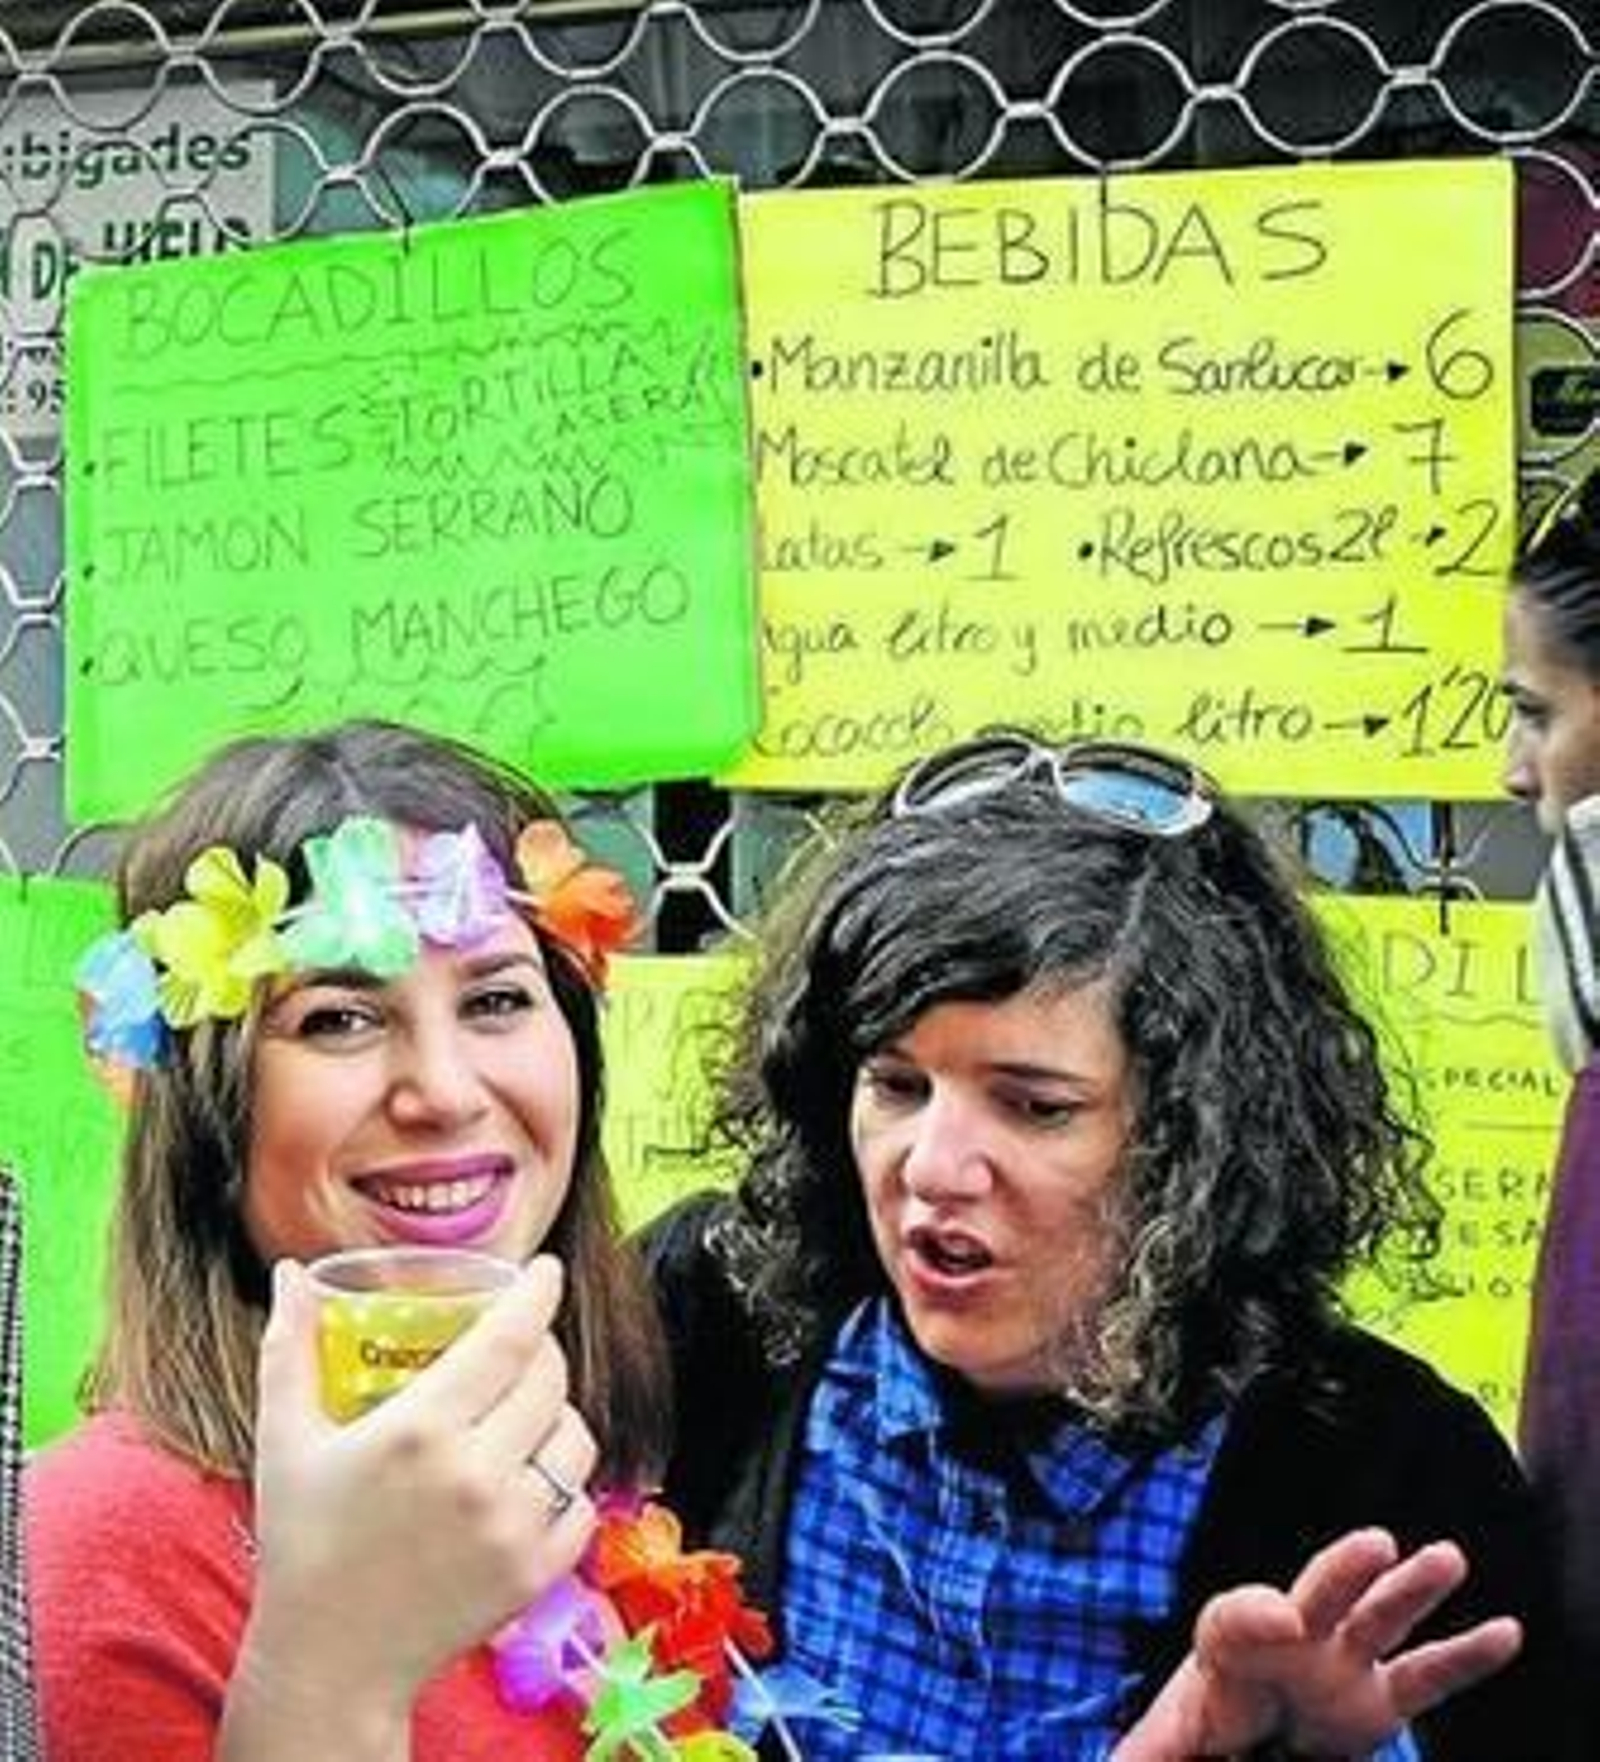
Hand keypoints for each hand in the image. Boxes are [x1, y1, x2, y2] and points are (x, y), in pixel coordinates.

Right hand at [221, 1257, 597, 1758]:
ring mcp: (511, 1526)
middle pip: (547, 1379)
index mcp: (419, 1430)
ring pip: (575, 1436)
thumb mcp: (286, 1439)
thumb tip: (290, 1275)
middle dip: (539, 1352)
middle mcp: (475, 1474)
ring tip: (521, 1419)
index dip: (536, 1294)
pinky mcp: (535, 1572)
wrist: (329, 1660)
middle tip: (518, 1351)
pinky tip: (528, 1482)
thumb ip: (290, 1347)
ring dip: (555, 1417)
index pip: (507, 1338)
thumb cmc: (305, 1543)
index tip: (546, 1272)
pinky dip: (564, 1486)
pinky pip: (582, 1502)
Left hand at [1112, 1527, 1521, 1760]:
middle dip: (1340, 1570)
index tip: (1283, 1621)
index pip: (1235, 1618)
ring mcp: (1336, 1665)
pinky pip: (1426, 1677)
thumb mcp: (1168, 1741)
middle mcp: (1288, 1643)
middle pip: (1312, 1595)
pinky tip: (1504, 1631)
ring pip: (1376, 1618)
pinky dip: (1465, 1655)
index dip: (1255, 1614)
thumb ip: (1148, 1749)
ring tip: (1448, 1557)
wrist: (1240, 1740)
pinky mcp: (1376, 1701)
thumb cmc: (1203, 1728)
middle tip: (1374, 1541)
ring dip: (1411, 1588)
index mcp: (1227, 1651)